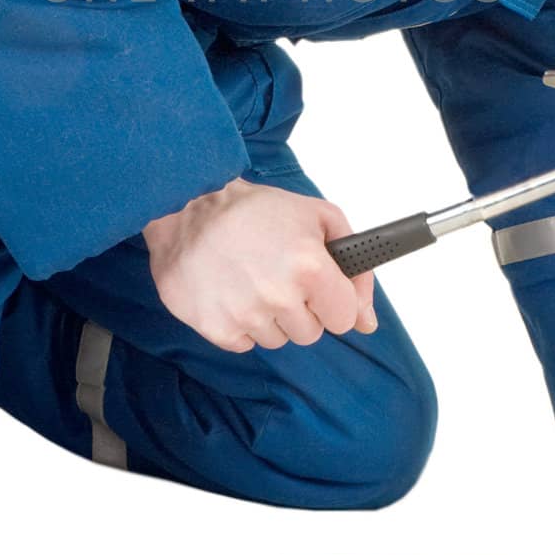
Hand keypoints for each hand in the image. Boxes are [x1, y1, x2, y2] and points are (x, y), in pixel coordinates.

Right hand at [142, 176, 377, 351]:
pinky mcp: (218, 329)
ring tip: (250, 279)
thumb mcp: (317, 217)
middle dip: (300, 309)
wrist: (187, 210)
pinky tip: (230, 291)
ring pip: (277, 340)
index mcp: (311, 267)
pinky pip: (245, 344)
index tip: (316, 287)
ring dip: (269, 317)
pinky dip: (240, 323)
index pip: (343, 318)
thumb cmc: (254, 211)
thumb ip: (355, 268)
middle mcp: (280, 296)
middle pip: (310, 333)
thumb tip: (367, 321)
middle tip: (277, 276)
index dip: (332, 301)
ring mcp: (247, 315)